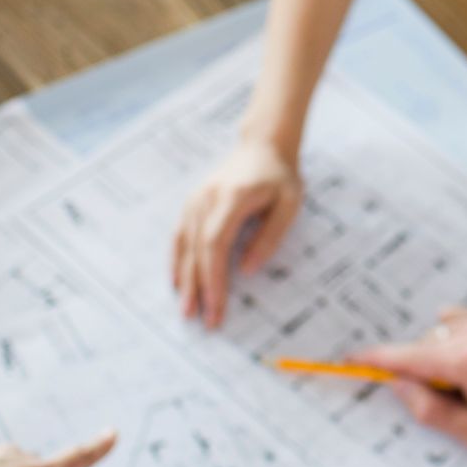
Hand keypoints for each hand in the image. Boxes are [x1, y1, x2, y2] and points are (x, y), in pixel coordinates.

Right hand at [172, 137, 303, 327]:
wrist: (262, 146)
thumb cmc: (280, 177)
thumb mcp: (289, 204)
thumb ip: (269, 237)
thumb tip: (247, 270)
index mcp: (232, 198)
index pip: (216, 245)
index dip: (214, 278)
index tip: (217, 307)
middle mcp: (207, 199)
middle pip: (197, 250)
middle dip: (199, 288)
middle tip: (202, 320)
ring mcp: (195, 200)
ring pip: (185, 246)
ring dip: (185, 280)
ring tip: (187, 310)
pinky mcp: (192, 204)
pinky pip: (180, 236)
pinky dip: (178, 261)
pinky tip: (178, 282)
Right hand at [352, 307, 466, 455]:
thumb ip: (429, 409)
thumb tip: (398, 386)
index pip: (407, 357)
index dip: (374, 360)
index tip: (348, 360)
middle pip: (422, 347)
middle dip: (418, 372)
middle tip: (444, 402)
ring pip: (440, 338)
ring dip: (440, 360)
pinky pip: (458, 327)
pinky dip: (454, 345)